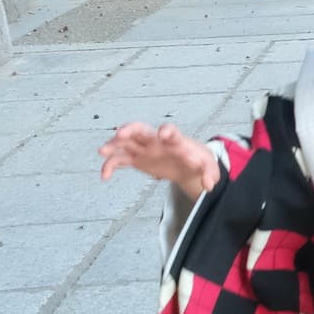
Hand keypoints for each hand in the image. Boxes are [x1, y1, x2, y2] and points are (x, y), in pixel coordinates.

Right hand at [99, 121, 219, 202]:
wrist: (189, 164)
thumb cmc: (198, 160)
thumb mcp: (208, 166)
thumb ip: (210, 174)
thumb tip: (209, 185)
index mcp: (176, 140)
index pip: (171, 131)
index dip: (167, 131)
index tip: (163, 133)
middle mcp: (157, 141)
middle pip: (142, 129)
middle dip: (131, 128)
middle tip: (120, 133)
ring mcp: (145, 148)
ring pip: (126, 141)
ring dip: (114, 144)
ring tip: (103, 151)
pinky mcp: (137, 159)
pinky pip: (120, 159)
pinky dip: (111, 165)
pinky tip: (105, 176)